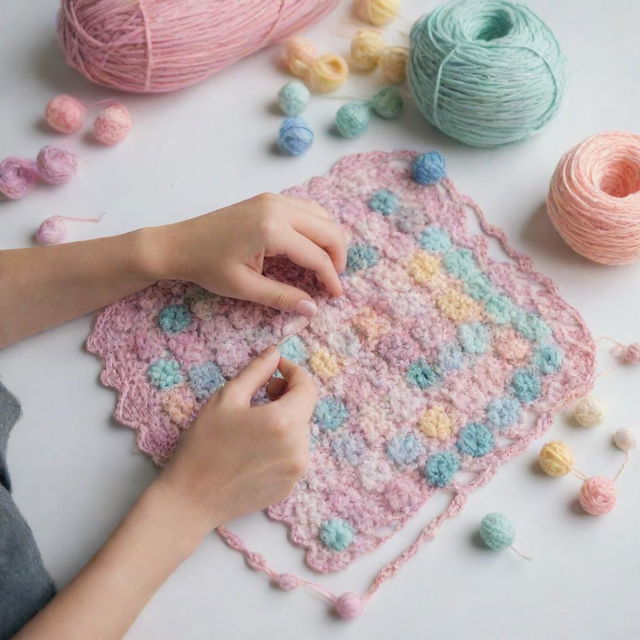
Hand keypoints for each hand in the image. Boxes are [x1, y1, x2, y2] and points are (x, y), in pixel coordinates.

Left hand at [149, 193, 346, 316]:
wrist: (178, 243)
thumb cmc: (207, 266)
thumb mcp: (245, 288)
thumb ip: (282, 297)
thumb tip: (313, 309)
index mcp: (272, 230)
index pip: (316, 255)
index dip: (330, 277)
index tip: (335, 296)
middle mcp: (278, 207)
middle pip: (328, 229)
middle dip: (338, 256)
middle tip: (333, 281)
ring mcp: (274, 199)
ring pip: (321, 215)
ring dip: (329, 240)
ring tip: (325, 265)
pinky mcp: (269, 198)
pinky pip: (306, 208)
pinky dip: (316, 227)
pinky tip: (310, 246)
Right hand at [158, 346, 316, 528]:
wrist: (190, 500)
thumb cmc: (203, 445)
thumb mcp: (226, 398)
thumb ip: (256, 371)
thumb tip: (275, 353)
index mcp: (284, 422)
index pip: (308, 387)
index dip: (294, 372)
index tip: (276, 368)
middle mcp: (299, 448)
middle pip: (304, 409)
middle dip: (286, 395)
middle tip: (261, 393)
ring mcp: (296, 470)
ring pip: (299, 432)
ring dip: (284, 419)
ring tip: (254, 423)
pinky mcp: (289, 486)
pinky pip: (293, 454)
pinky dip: (281, 443)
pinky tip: (254, 447)